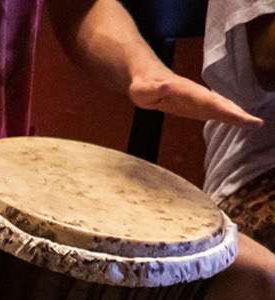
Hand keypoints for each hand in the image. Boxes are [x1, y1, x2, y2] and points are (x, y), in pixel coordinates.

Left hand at [129, 69, 263, 127]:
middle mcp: (196, 94)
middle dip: (238, 113)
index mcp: (185, 91)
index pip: (208, 102)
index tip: (240, 116)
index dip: (225, 110)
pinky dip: (229, 115)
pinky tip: (241, 121)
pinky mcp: (197, 105)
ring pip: (221, 106)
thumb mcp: (143, 88)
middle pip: (220, 104)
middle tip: (256, 123)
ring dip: (238, 114)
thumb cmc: (142, 85)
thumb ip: (155, 89)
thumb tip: (169, 85)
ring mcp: (198, 99)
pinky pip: (216, 110)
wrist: (146, 76)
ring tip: (254, 123)